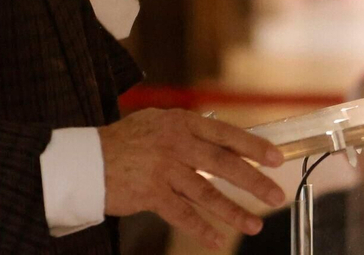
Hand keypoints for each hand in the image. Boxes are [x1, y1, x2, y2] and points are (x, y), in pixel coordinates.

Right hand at [98, 109, 285, 247]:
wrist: (87, 160)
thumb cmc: (126, 143)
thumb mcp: (157, 124)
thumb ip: (188, 132)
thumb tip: (224, 143)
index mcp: (180, 122)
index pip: (225, 133)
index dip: (253, 146)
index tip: (276, 158)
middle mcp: (174, 143)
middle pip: (223, 163)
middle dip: (253, 180)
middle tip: (275, 195)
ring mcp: (163, 168)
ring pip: (207, 192)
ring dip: (233, 211)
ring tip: (255, 224)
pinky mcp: (151, 193)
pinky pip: (183, 215)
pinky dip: (203, 229)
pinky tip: (218, 240)